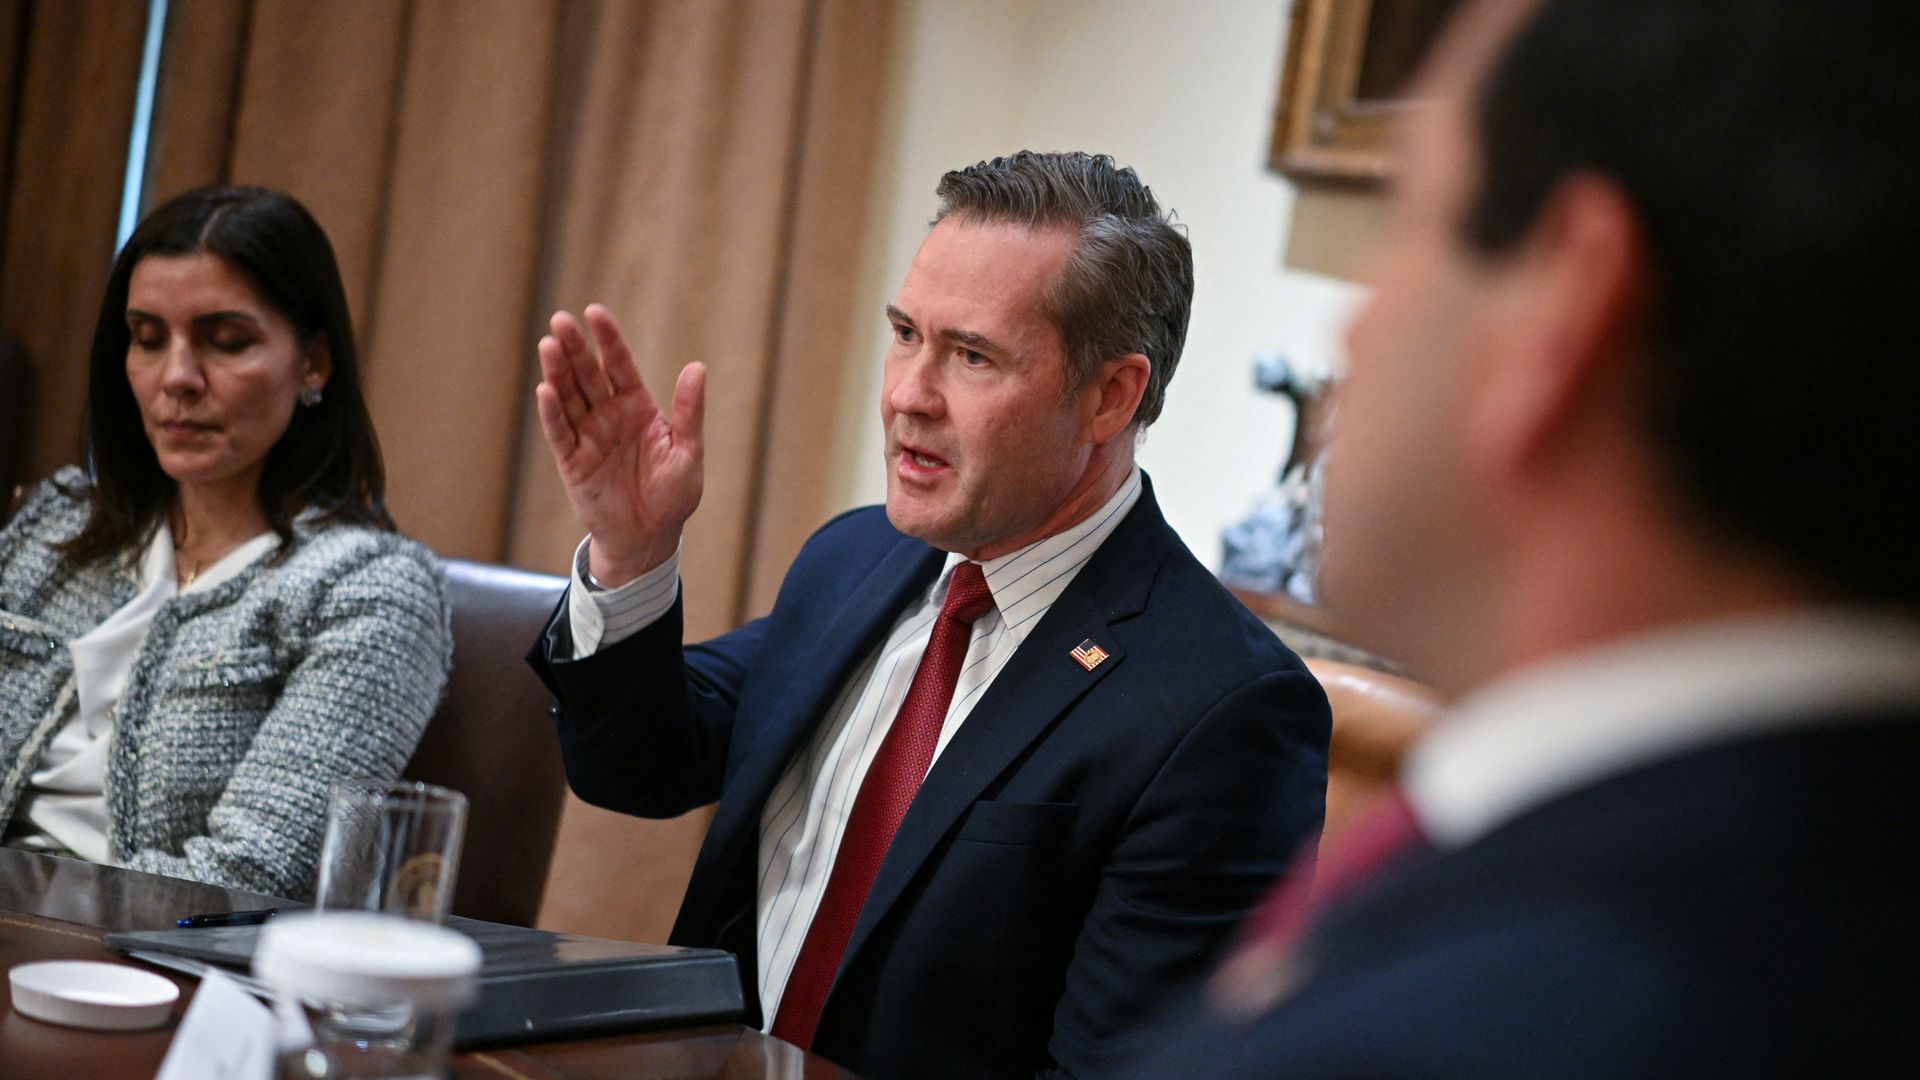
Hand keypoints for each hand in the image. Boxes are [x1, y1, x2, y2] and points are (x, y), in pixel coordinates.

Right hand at [535, 304, 705, 586]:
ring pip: (569, 397)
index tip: (595, 312)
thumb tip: (697, 367)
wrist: (650, 537)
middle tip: (561, 320)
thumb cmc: (673, 495)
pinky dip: (552, 413)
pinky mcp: (572, 462)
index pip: (619, 365)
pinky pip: (560, 433)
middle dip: (574, 348)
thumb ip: (689, 411)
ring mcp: (588, 437)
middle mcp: (608, 416)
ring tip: (548, 345)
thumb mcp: (688, 452)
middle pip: (588, 375)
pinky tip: (545, 390)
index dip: (608, 339)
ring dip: (557, 372)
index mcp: (637, 407)